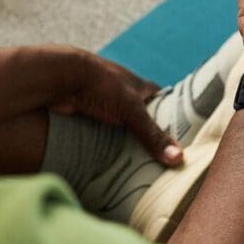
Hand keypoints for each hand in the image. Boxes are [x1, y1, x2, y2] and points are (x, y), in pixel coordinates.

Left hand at [35, 46, 183, 166]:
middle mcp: (123, 94)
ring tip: (139, 166)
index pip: (162, 98)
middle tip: (161, 159)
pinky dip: (107, 145)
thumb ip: (153, 134)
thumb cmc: (101, 84)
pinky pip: (102, 133)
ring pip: (121, 126)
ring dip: (126, 142)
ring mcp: (105, 104)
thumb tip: (178, 158)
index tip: (182, 134)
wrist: (61, 77)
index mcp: (139, 86)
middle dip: (148, 134)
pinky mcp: (88, 115)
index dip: (172, 113)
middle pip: (142, 116)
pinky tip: (111, 161)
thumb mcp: (132, 110)